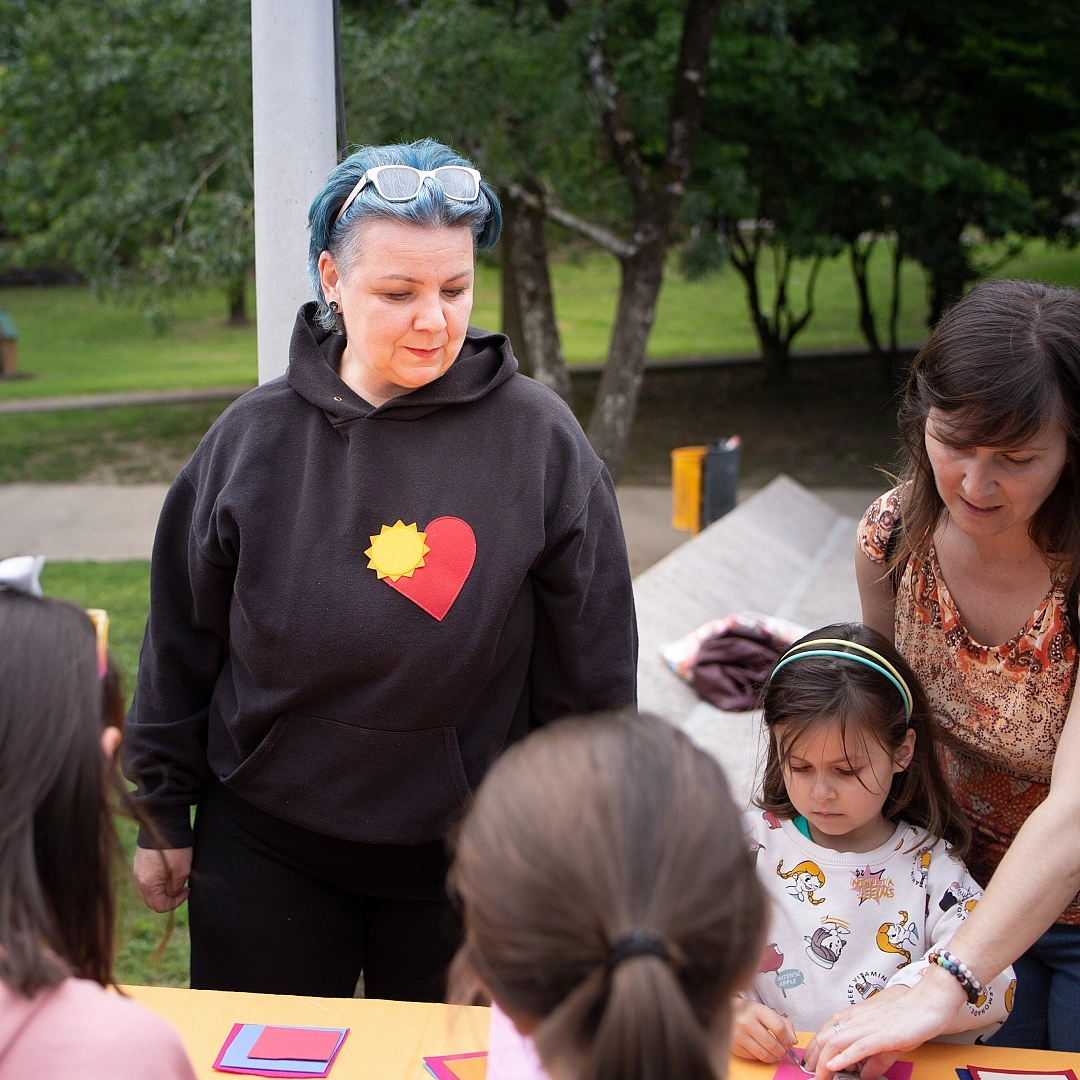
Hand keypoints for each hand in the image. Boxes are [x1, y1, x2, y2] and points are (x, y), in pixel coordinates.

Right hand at [132, 846, 192, 912]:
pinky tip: (169, 868)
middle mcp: (139, 879)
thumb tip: (172, 894)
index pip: (159, 906)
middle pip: (152, 899)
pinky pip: (147, 877)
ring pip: (150, 889)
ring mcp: (137, 869)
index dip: (175, 903)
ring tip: (177, 876)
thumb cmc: (175, 847)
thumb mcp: (182, 870)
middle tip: (182, 887)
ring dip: (163, 888)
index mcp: (148, 884)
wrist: (164, 823)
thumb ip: (175, 887)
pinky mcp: (139, 861)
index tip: (187, 891)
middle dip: (168, 897)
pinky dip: (158, 879)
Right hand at [731, 997, 797, 1062]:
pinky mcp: (735, 1046)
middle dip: (782, 1051)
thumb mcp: (766, 1011)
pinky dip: (761, 1057)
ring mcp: (739, 1035)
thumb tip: (793, 1041)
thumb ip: (783, 1023)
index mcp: (756, 1010)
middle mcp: (746, 1022)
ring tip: (774, 1053)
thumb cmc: (748, 1012)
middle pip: (772, 1044)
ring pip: (764, 1054)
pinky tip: (762, 1050)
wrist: (726, 1011)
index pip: (778, 1027)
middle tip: (783, 1051)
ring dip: (773, 1057)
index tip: (789, 1043)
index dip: (787, 1039)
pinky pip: (754, 1058)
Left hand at [802, 973, 965, 1079]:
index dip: (815, 1047)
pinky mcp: (882, 1035)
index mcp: (854, 1016)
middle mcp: (856, 1019)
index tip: (809, 1062)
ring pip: (836, 1043)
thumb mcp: (886, 1038)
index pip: (826, 1031)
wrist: (928, 1001)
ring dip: (824, 1062)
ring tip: (817, 1076)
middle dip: (813, 1057)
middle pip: (826, 1038)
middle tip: (808, 1073)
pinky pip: (858, 1047)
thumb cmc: (908, 1014)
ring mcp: (868, 1026)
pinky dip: (844, 1057)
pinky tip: (833, 1066)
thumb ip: (874, 1057)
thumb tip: (864, 1074)